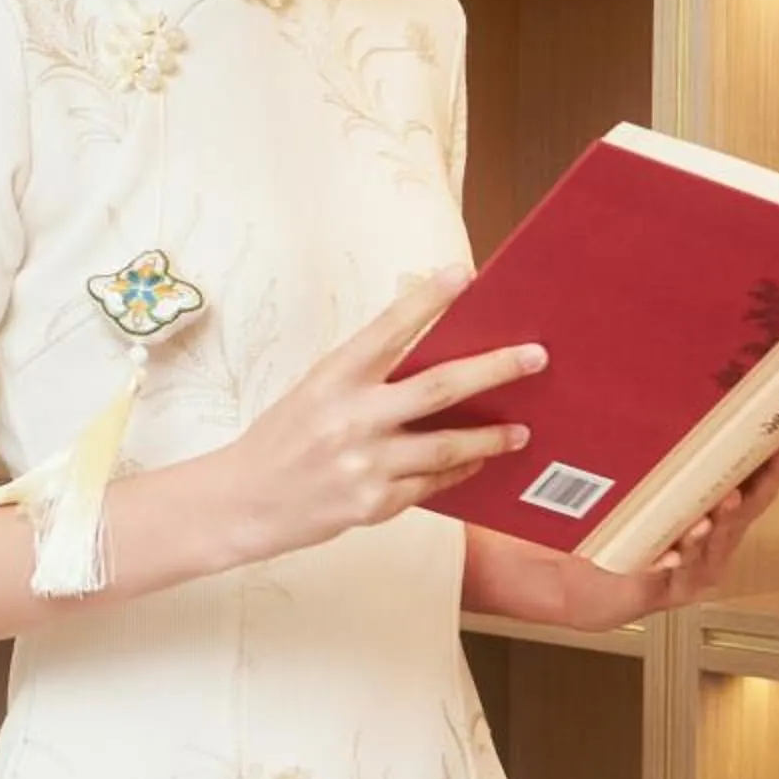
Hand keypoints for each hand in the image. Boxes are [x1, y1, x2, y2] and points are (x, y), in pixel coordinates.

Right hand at [215, 264, 545, 567]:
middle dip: (494, 369)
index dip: (428, 300)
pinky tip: (477, 462)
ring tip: (520, 430)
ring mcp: (364, 463)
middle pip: (439, 388)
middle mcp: (350, 418)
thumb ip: (365, 379)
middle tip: (536, 357)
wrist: (243, 502)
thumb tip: (435, 359)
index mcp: (332, 379)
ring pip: (447, 446)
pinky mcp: (373, 503)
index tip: (463, 275)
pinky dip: (458, 471)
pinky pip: (431, 484)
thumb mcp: (314, 393)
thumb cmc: (283, 439)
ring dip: (490, 437)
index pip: (388, 329)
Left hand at [569, 440, 778, 624]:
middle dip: (760, 483)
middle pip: (744, 510)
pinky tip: (681, 545)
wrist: (560, 575)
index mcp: (704, 508)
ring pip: (716, 541)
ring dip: (723, 520)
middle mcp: (708, 539)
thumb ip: (646, 450)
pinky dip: (681, 556)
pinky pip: (682, 572)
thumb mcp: (624, 479)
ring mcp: (694, 568)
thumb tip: (656, 392)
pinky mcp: (670, 591)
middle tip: (775, 454)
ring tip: (727, 498)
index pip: (747, 482)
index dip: (770, 460)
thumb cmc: (596, 522)